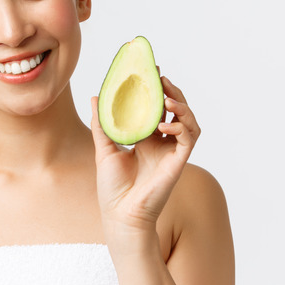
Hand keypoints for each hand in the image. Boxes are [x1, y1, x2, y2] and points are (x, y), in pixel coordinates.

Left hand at [90, 76, 199, 240]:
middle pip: (175, 110)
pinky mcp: (178, 162)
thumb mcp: (103, 148)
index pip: (155, 107)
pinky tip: (165, 124)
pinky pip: (188, 138)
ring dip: (182, 106)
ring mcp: (171, 151)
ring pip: (189, 121)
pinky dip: (181, 127)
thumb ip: (101, 123)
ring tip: (168, 98)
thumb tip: (95, 96)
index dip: (156, 89)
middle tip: (161, 78)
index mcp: (145, 137)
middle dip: (172, 91)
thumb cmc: (112, 187)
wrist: (120, 214)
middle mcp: (161, 142)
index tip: (152, 70)